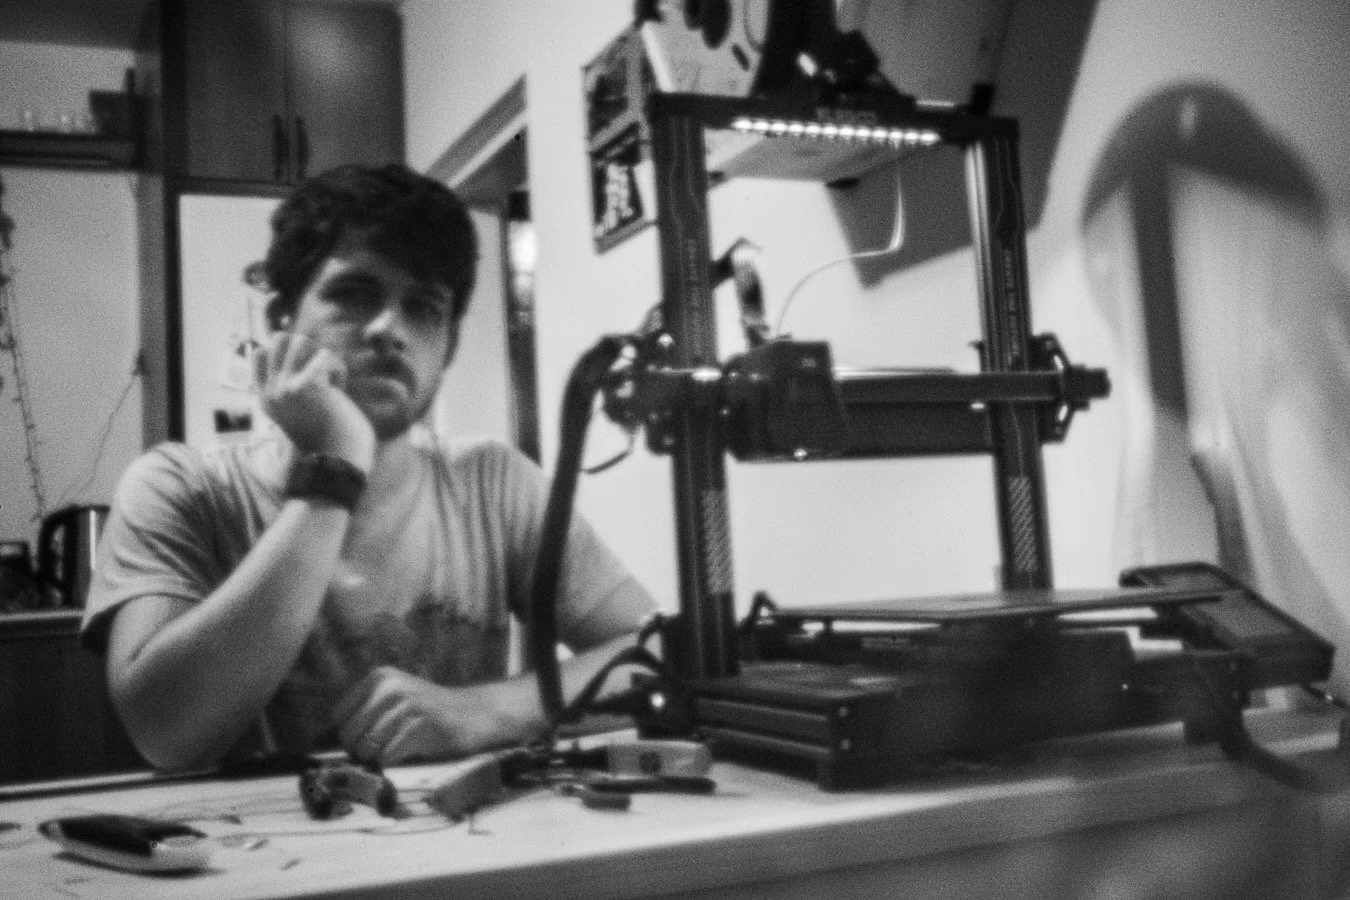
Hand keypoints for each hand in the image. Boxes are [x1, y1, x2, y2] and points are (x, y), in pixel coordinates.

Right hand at [253, 331, 374, 471]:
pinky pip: (327, 356)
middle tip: (320, 374)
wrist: (339, 462)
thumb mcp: (301, 411)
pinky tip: (340, 391)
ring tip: (330, 381)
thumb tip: (300, 348)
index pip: (259, 352)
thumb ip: (295, 387)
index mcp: (266, 399)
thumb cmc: (328, 437)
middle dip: (305, 348)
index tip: (305, 375)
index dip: (287, 353)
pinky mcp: (308, 385)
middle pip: (280, 339)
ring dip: (322, 357)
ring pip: (301, 340)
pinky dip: (339, 370)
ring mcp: (286, 388)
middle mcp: (271, 392)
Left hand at [333, 666, 527, 765]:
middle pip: (349, 733)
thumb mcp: (395, 698)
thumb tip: (329, 739)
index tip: (364, 739)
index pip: (338, 716)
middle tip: (380, 749)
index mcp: (380, 677)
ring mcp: (407, 705)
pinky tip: (408, 752)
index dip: (347, 733)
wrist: (472, 714)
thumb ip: (365, 711)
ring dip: (378, 757)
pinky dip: (393, 761)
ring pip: (367, 746)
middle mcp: (391, 687)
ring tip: (396, 749)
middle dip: (360, 749)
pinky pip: (388, 755)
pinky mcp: (421, 725)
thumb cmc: (427, 712)